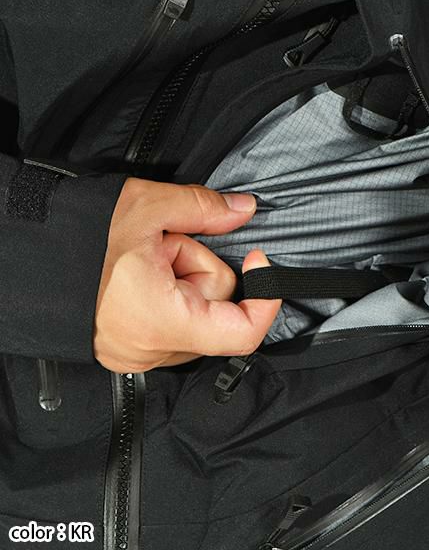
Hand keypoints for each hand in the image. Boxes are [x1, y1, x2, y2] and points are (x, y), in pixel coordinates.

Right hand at [94, 177, 280, 372]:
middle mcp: (150, 350)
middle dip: (200, 267)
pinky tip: (139, 275)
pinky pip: (171, 325)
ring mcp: (136, 356)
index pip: (242, 333)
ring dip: (182, 281)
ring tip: (145, 258)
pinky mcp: (126, 352)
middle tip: (165, 243)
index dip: (263, 295)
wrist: (30, 253)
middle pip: (215, 310)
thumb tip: (244, 209)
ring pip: (193, 315)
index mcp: (161, 320)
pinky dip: (166, 296)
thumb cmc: (81, 236)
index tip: (259, 259)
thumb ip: (205, 208)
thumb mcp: (149, 206)